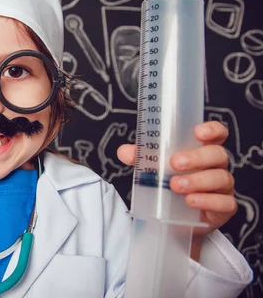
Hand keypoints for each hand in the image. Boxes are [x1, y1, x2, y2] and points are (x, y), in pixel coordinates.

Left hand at [117, 121, 236, 258]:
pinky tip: (191, 201)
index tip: (198, 132)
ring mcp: (222, 187)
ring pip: (222, 178)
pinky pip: (225, 203)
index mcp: (202, 150)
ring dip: (197, 181)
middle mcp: (216, 166)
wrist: (174, 218)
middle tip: (174, 163)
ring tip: (175, 185)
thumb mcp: (154, 168)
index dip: (213, 130)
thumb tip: (125, 152)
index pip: (217, 134)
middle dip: (197, 157)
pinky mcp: (223, 208)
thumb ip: (141, 157)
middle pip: (218, 154)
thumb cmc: (169, 184)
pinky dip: (208, 201)